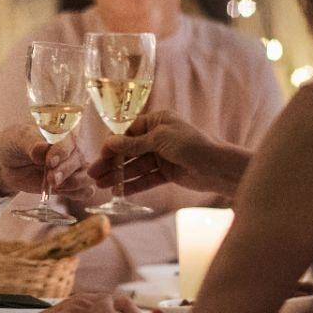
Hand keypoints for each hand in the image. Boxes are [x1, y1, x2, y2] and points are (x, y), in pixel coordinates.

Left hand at [0, 124, 93, 198]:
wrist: (7, 162)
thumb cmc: (16, 143)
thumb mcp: (19, 139)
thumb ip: (32, 144)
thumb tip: (43, 149)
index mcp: (63, 129)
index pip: (70, 138)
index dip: (62, 151)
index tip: (50, 162)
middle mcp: (73, 147)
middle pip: (79, 158)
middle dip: (66, 171)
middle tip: (51, 179)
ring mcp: (74, 166)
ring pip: (86, 176)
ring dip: (73, 184)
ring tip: (54, 186)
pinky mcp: (71, 184)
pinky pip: (85, 191)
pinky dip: (77, 194)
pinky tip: (62, 192)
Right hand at [88, 110, 251, 196]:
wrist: (219, 167)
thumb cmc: (192, 145)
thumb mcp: (160, 139)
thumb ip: (134, 144)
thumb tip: (109, 143)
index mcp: (158, 121)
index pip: (128, 132)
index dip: (113, 145)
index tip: (99, 156)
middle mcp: (158, 137)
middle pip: (129, 151)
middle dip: (111, 162)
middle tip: (93, 174)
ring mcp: (163, 156)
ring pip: (136, 166)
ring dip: (118, 175)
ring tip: (101, 185)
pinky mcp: (168, 173)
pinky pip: (146, 178)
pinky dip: (133, 184)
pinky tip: (119, 191)